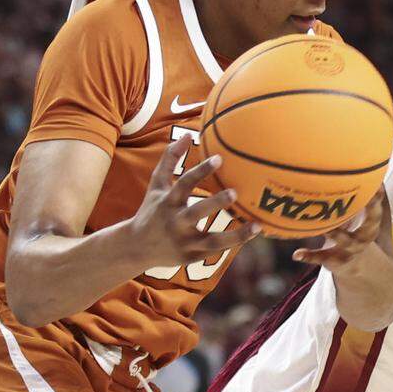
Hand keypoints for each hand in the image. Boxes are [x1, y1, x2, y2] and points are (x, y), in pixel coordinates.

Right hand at [128, 146, 258, 269]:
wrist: (136, 248)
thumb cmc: (152, 209)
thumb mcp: (157, 184)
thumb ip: (170, 159)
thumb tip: (187, 134)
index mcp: (168, 202)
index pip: (184, 184)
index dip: (200, 171)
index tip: (219, 158)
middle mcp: (176, 222)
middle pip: (196, 212)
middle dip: (214, 203)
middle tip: (234, 192)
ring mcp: (184, 242)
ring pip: (213, 241)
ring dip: (236, 235)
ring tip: (257, 226)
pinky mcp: (191, 257)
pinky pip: (216, 251)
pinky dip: (234, 243)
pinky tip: (254, 232)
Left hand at [293, 189, 386, 272]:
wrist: (362, 268)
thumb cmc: (360, 233)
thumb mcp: (366, 219)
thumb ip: (366, 197)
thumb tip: (365, 169)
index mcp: (372, 225)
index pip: (377, 209)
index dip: (377, 197)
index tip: (376, 184)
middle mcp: (364, 238)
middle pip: (368, 226)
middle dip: (365, 212)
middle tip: (360, 199)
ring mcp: (351, 250)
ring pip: (344, 241)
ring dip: (334, 233)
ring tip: (324, 226)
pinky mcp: (336, 261)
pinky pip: (323, 258)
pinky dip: (310, 256)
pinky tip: (297, 254)